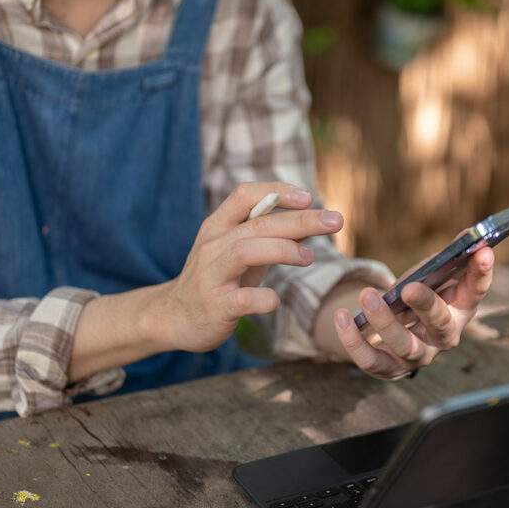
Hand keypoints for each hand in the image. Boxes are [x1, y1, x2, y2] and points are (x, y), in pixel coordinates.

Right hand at [158, 182, 343, 352]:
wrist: (173, 317)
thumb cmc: (216, 279)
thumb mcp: (237, 251)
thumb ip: (267, 235)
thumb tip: (311, 219)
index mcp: (217, 227)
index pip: (244, 195)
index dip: (277, 191)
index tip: (309, 197)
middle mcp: (212, 246)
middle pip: (257, 224)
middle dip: (300, 220)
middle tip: (335, 221)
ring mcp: (210, 276)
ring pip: (245, 251)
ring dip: (283, 250)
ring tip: (309, 258)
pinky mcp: (214, 307)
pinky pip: (242, 299)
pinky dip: (264, 298)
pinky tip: (275, 300)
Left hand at [332, 247, 493, 378]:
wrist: (393, 329)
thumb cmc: (418, 296)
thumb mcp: (432, 275)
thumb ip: (448, 257)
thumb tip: (469, 234)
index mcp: (460, 310)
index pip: (475, 292)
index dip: (481, 273)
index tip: (484, 250)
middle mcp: (444, 338)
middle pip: (440, 325)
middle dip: (426, 305)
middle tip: (410, 288)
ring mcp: (418, 356)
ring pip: (405, 345)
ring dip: (385, 322)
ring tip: (367, 296)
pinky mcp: (390, 369)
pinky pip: (371, 360)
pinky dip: (353, 341)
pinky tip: (341, 317)